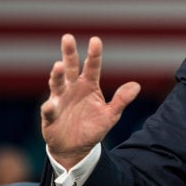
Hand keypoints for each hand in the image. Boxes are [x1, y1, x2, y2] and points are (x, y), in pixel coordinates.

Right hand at [40, 34, 140, 168]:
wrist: (76, 148)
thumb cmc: (93, 127)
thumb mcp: (111, 115)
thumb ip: (121, 100)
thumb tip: (136, 86)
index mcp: (89, 85)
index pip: (92, 67)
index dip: (94, 54)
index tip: (95, 40)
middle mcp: (73, 88)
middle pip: (71, 68)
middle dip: (69, 53)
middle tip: (68, 37)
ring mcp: (60, 99)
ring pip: (57, 84)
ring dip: (57, 75)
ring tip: (58, 66)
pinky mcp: (50, 115)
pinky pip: (49, 109)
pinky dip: (49, 107)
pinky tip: (51, 105)